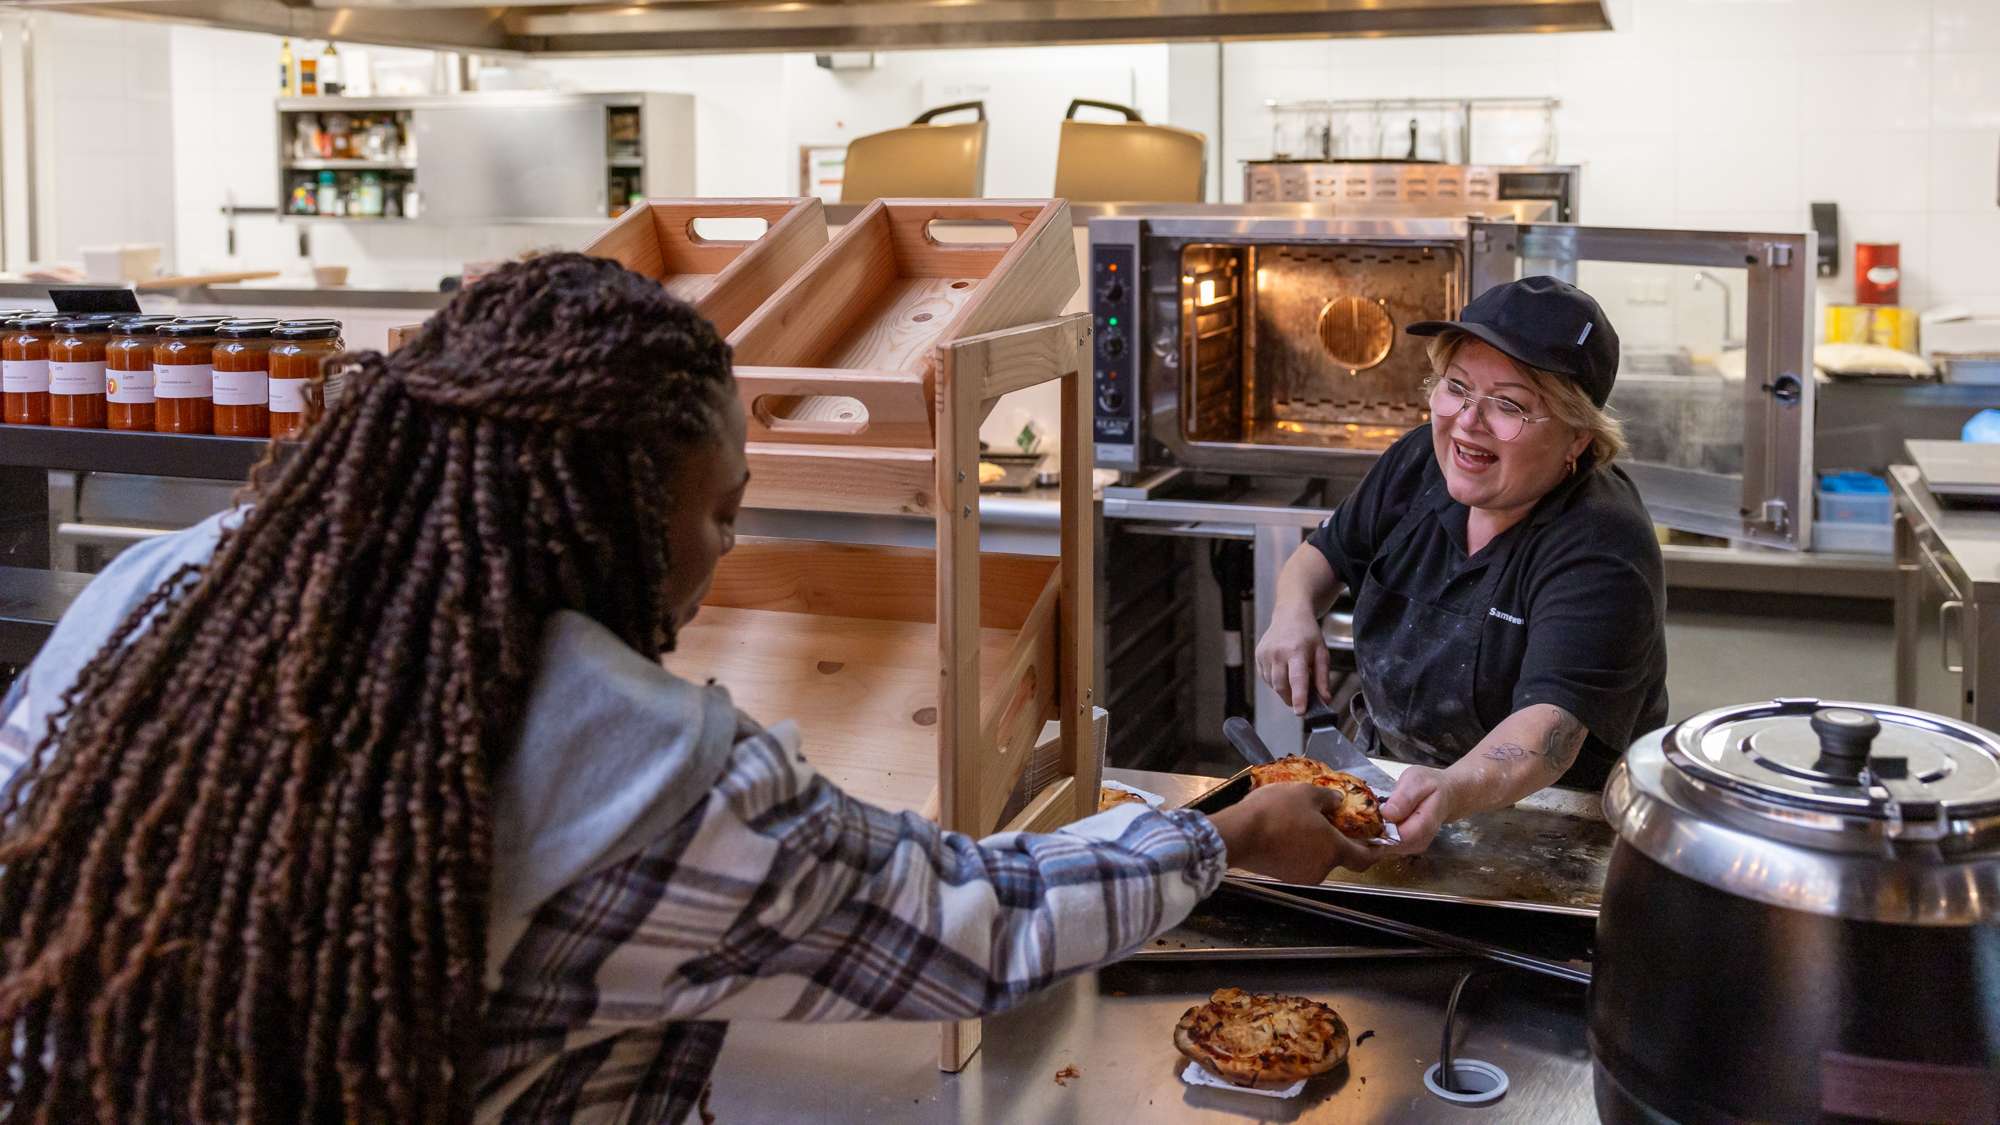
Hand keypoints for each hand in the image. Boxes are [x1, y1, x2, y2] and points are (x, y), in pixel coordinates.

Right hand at [1208, 783, 1379, 882]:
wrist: (1237, 834)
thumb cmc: (1275, 812)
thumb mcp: (1306, 793)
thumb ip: (1328, 798)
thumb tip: (1337, 801)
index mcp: (1333, 850)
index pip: (1364, 858)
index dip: (1374, 851)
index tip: (1381, 845)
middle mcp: (1320, 868)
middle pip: (1338, 856)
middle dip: (1337, 840)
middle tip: (1331, 821)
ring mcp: (1300, 875)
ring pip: (1316, 858)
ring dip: (1315, 844)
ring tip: (1303, 822)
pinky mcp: (1282, 875)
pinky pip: (1298, 860)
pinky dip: (1299, 849)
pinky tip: (1286, 831)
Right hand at [1253, 601, 1328, 715]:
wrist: (1290, 614)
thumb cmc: (1308, 634)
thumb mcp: (1322, 653)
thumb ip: (1323, 678)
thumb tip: (1325, 699)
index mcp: (1296, 651)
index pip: (1297, 679)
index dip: (1299, 697)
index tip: (1300, 712)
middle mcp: (1278, 653)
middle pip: (1281, 686)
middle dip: (1290, 699)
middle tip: (1300, 702)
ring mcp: (1265, 654)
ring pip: (1272, 684)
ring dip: (1284, 690)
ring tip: (1293, 679)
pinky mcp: (1258, 656)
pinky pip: (1266, 677)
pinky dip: (1275, 681)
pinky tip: (1284, 671)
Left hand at [1378, 766, 1459, 854]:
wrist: (1446, 795)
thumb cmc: (1430, 785)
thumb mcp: (1417, 780)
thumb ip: (1404, 797)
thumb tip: (1387, 813)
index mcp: (1426, 823)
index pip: (1400, 836)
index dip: (1381, 827)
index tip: (1371, 813)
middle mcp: (1421, 841)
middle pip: (1390, 845)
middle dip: (1375, 831)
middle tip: (1370, 813)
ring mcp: (1414, 847)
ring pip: (1386, 848)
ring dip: (1375, 834)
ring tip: (1375, 816)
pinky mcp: (1408, 848)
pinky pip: (1387, 846)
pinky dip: (1379, 835)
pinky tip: (1380, 822)